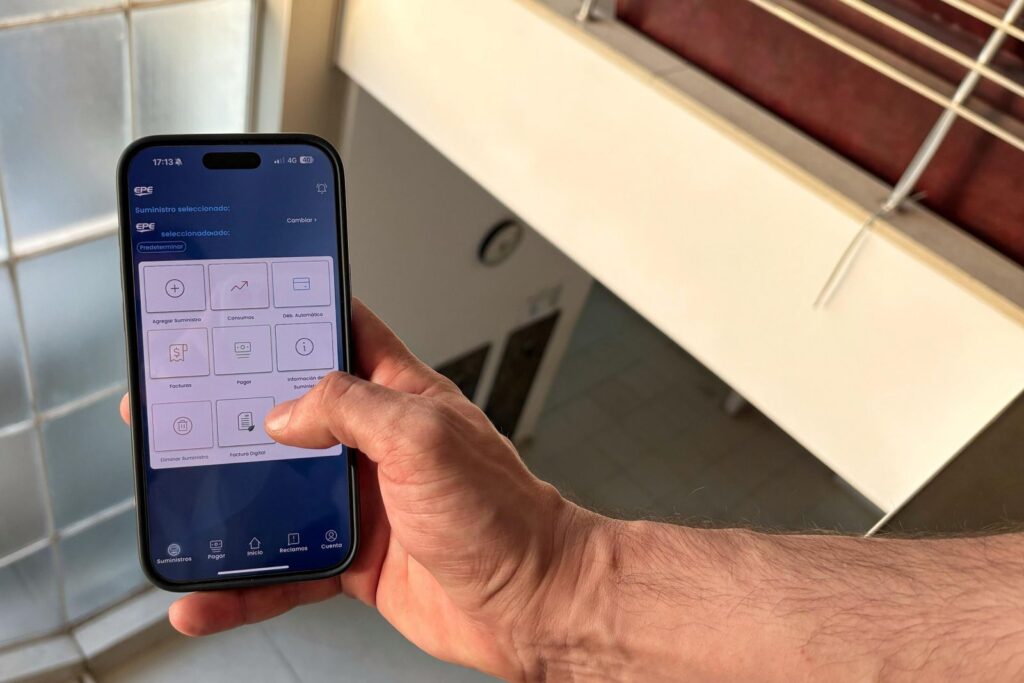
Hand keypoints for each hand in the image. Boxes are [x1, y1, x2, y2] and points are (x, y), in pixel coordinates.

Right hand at [120, 300, 597, 679]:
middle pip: (291, 416)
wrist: (533, 604)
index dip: (295, 317)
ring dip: (229, 504)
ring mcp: (364, 502)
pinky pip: (287, 567)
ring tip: (176, 505)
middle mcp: (377, 444)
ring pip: (278, 494)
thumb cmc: (505, 517)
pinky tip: (212, 597)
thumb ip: (351, 409)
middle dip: (234, 412)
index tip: (242, 309)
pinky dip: (246, 585)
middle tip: (178, 408)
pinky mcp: (355, 557)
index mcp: (400, 397)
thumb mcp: (424, 439)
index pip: (342, 334)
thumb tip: (284, 412)